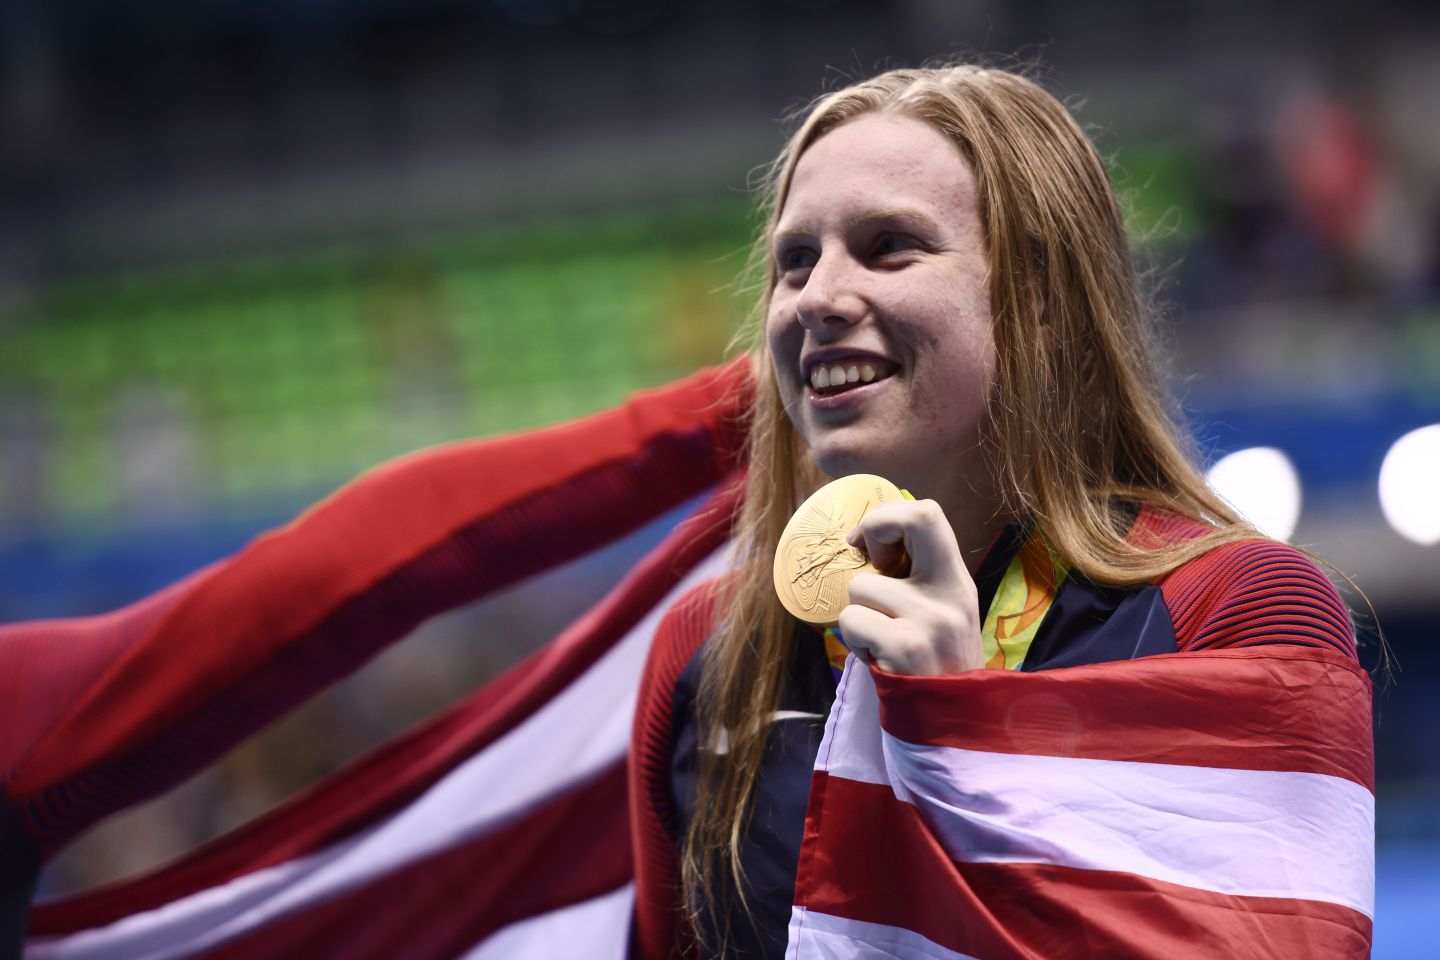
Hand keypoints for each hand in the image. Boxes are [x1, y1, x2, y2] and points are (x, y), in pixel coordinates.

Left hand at [839, 499, 983, 675]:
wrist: (950, 730)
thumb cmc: (932, 667)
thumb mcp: (943, 615)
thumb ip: (919, 579)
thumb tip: (870, 537)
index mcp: (958, 582)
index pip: (929, 514)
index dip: (889, 517)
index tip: (869, 547)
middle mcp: (951, 594)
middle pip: (912, 520)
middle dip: (874, 531)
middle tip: (870, 568)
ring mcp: (931, 619)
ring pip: (860, 586)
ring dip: (858, 614)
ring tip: (881, 640)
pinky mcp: (906, 647)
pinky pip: (852, 619)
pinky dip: (855, 640)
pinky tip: (878, 658)